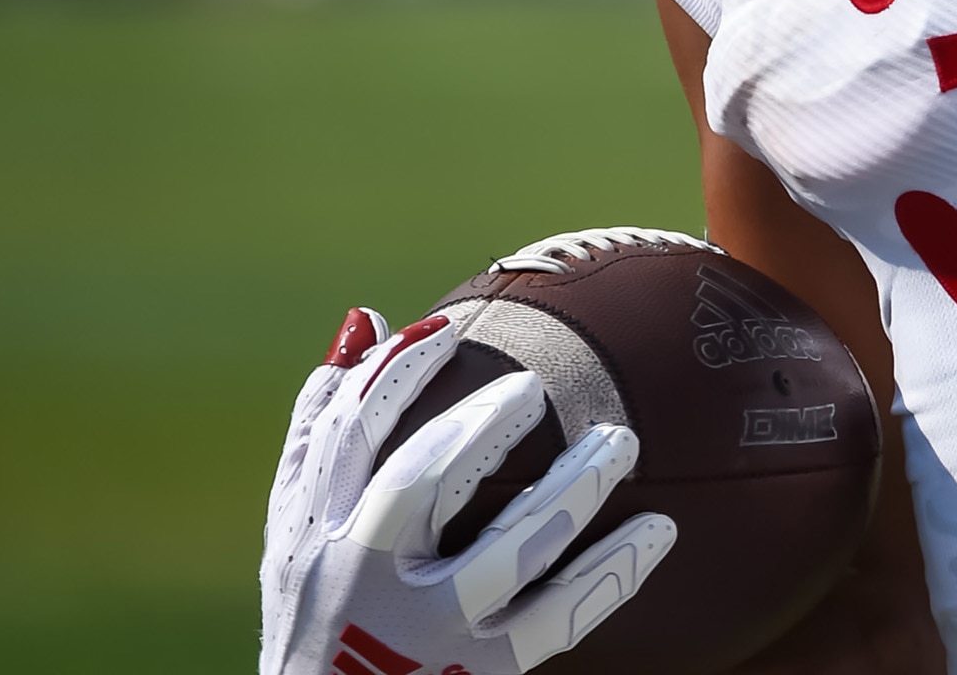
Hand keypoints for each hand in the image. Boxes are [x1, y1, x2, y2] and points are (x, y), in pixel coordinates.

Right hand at [259, 307, 677, 674]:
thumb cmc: (316, 619)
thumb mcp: (295, 536)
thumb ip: (322, 434)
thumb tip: (365, 317)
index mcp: (311, 536)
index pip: (346, 438)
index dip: (393, 376)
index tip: (445, 325)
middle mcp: (361, 581)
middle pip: (420, 485)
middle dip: (477, 428)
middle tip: (534, 385)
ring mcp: (425, 630)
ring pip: (507, 549)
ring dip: (570, 488)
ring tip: (622, 440)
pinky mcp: (481, 670)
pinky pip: (558, 616)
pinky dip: (613, 572)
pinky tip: (661, 530)